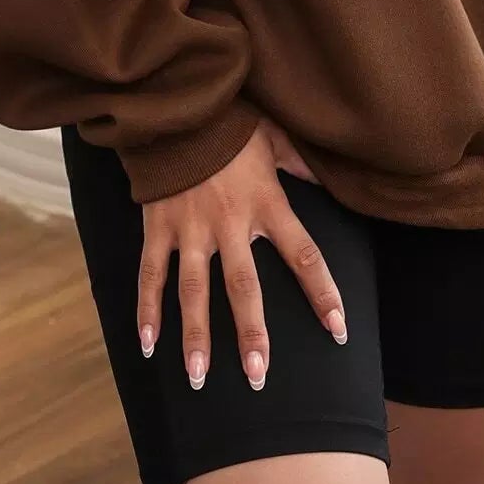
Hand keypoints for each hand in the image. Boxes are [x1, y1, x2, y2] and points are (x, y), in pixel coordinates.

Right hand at [137, 116, 347, 393]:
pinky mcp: (157, 227)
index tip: (337, 330)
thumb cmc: (231, 124)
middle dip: (250, 334)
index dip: (322, 293)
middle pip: (243, 287)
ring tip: (199, 377)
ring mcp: (190, 229)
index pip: (303, 255)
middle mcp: (229, 223)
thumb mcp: (275, 138)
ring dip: (196, 336)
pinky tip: (147, 345)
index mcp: (266, 203)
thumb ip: (302, 163)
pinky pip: (150, 275)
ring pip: (192, 291)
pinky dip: (146, 311)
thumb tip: (334, 176)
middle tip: (257, 376)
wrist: (179, 106)